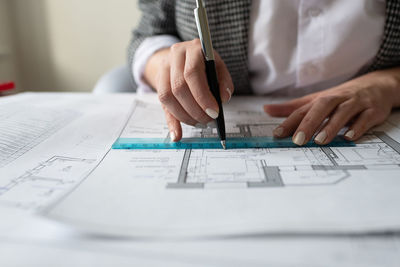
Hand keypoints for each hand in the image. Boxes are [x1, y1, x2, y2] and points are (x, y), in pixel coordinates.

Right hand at [144, 39, 233, 141]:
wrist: (183, 55)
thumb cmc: (204, 63)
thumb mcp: (218, 66)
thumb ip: (223, 81)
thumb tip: (223, 98)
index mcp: (193, 48)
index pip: (192, 74)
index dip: (202, 96)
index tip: (214, 112)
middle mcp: (174, 56)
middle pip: (178, 87)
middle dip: (195, 109)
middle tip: (208, 121)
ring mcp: (163, 69)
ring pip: (168, 97)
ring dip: (184, 115)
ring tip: (199, 123)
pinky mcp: (158, 83)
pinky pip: (163, 105)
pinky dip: (172, 122)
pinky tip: (177, 135)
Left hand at [264, 69, 399, 145]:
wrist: (377, 86)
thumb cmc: (341, 97)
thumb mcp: (315, 100)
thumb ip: (292, 108)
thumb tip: (266, 109)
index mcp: (321, 99)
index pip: (302, 109)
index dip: (289, 121)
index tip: (277, 134)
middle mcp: (337, 99)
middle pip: (321, 107)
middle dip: (309, 123)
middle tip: (298, 140)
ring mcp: (355, 104)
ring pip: (343, 112)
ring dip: (331, 126)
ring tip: (319, 140)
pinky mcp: (372, 111)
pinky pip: (365, 118)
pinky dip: (357, 127)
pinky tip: (349, 137)